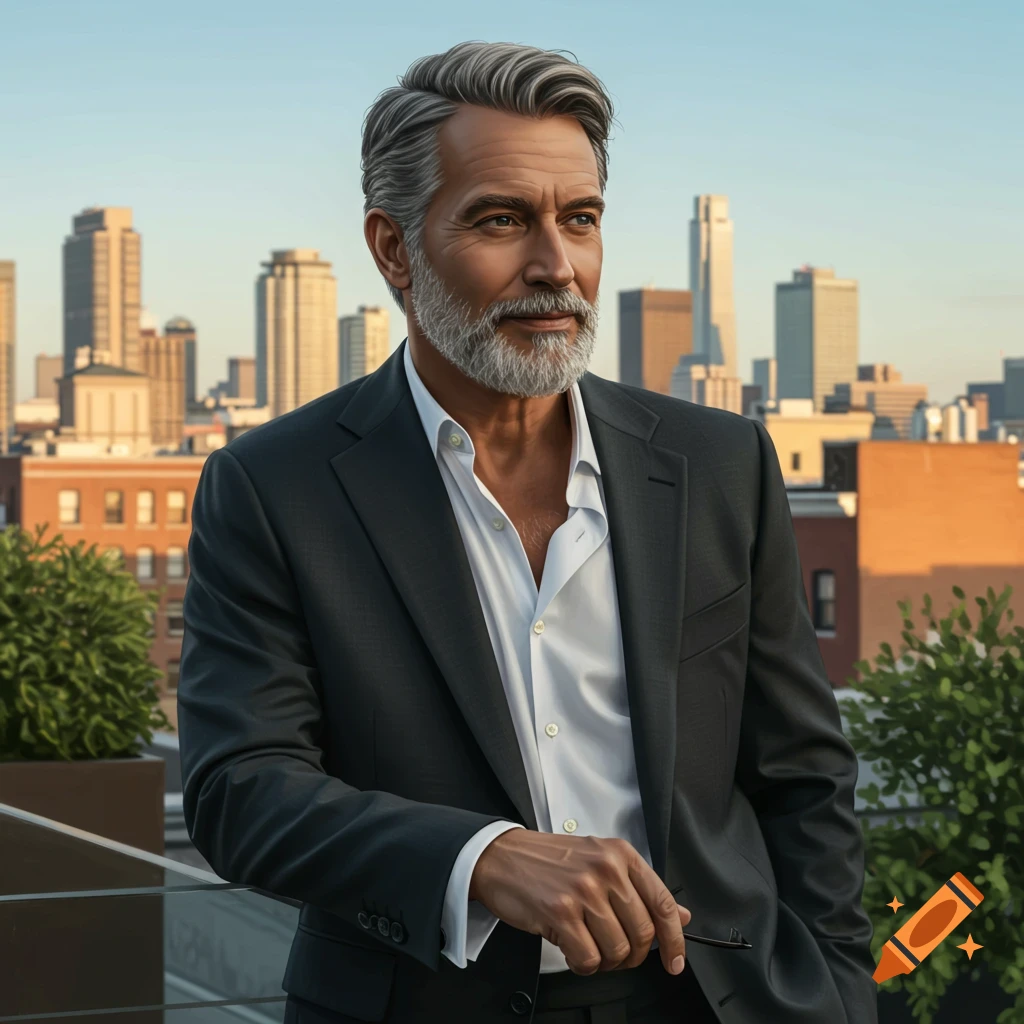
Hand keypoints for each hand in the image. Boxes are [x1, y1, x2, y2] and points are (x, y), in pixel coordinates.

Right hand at [469, 830, 689, 975]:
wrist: (500, 856)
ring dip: (605, 961)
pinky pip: (588, 959)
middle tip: (616, 954)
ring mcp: (584, 890)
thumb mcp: (598, 862)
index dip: (674, 940)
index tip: (675, 961)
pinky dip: (582, 964)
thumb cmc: (548, 860)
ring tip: (588, 946)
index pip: (662, 903)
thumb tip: (679, 916)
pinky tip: (572, 950)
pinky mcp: (560, 912)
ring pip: (618, 951)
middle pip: (643, 934)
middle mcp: (606, 869)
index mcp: (620, 854)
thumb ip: (639, 889)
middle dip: (633, 956)